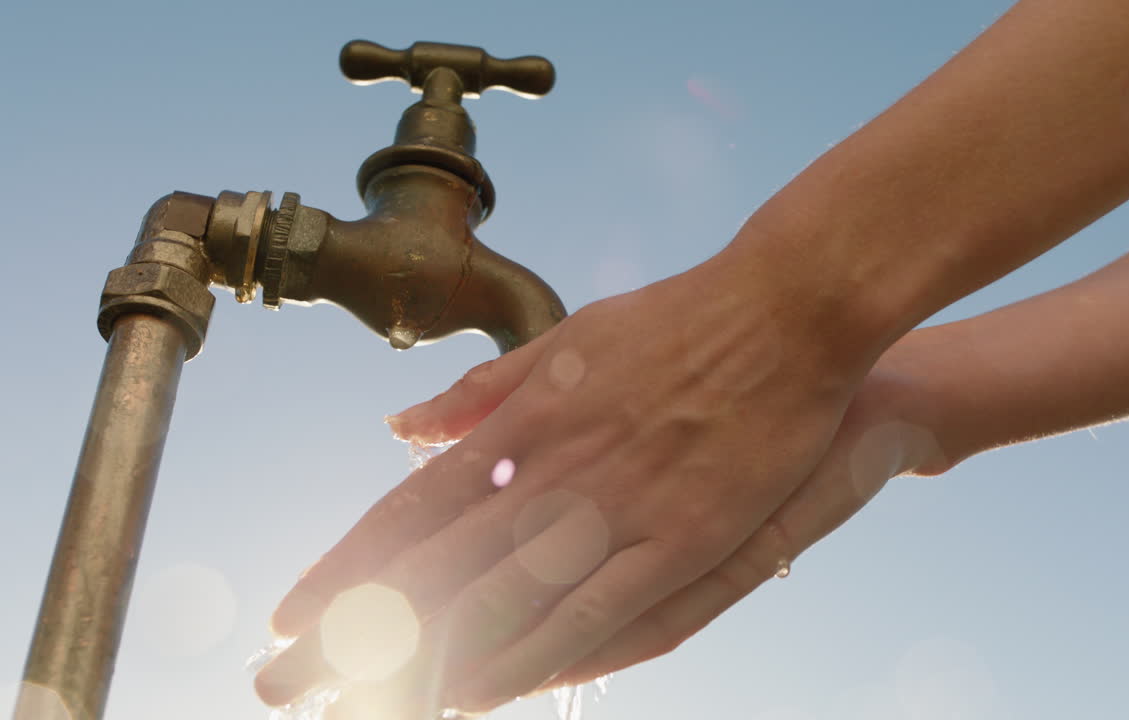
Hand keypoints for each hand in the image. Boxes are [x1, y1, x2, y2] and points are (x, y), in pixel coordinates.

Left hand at [255, 259, 940, 715]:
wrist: (785, 312)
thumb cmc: (675, 321)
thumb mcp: (564, 339)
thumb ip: (481, 392)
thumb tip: (401, 426)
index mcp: (521, 425)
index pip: (408, 511)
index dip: (343, 569)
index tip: (291, 614)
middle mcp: (552, 474)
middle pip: (433, 570)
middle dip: (349, 635)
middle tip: (280, 685)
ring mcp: (615, 512)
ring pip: (499, 605)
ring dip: (422, 663)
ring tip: (358, 707)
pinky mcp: (680, 543)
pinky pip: (589, 619)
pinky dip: (527, 662)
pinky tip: (478, 695)